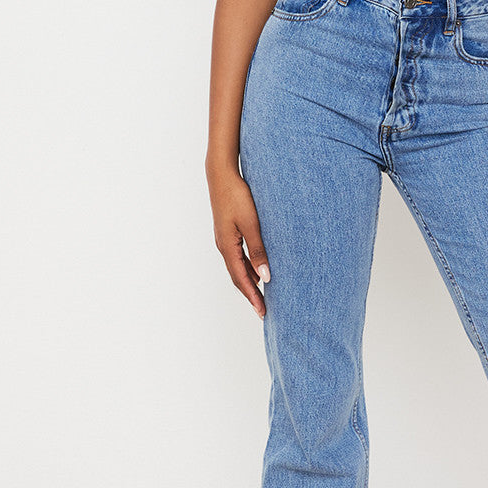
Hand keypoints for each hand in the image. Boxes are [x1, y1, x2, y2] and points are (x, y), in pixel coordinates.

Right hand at [208, 167, 270, 318]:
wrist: (222, 175)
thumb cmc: (237, 196)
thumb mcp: (251, 224)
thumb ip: (258, 250)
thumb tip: (265, 277)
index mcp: (227, 247)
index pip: (241, 279)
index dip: (253, 297)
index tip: (263, 312)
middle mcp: (223, 246)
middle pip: (238, 277)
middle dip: (251, 294)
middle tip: (264, 310)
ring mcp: (224, 240)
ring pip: (238, 268)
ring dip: (249, 282)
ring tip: (263, 295)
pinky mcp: (228, 232)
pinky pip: (238, 257)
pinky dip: (248, 268)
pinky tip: (257, 270)